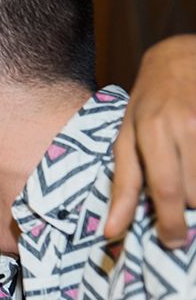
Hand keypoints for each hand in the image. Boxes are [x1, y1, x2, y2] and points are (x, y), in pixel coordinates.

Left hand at [108, 34, 195, 245]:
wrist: (183, 57)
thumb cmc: (148, 104)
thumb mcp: (126, 138)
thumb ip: (123, 183)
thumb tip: (111, 231)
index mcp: (153, 131)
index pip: (166, 188)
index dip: (170, 222)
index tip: (171, 241)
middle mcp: (186, 126)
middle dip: (190, 210)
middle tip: (181, 216)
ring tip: (190, 183)